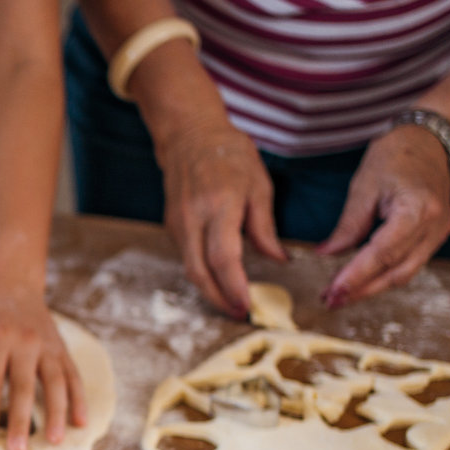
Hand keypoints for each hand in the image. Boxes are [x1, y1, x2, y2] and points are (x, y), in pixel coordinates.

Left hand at [0, 287, 85, 449]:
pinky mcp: (63, 349)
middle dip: (22, 421)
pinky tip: (81, 422)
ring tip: (55, 441)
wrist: (14, 285)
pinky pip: (73, 376)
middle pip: (24, 386)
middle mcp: (24, 342)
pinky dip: (79, 399)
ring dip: (57, 413)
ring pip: (56, 382)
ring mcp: (48, 345)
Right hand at [159, 120, 287, 316]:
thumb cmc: (230, 154)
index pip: (224, 257)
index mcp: (220, 205)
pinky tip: (219, 277)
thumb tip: (278, 259)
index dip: (234, 286)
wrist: (189, 135)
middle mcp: (193, 217)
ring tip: (231, 301)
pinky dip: (203, 272)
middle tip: (239, 313)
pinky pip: (187, 256)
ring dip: (210, 290)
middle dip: (218, 299)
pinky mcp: (171, 225)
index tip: (247, 305)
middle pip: (199, 272)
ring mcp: (178, 222)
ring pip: (190, 268)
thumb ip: (265, 227)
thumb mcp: (259, 185)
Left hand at [318, 125, 449, 306]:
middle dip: (362, 290)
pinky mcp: (436, 236)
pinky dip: (385, 275)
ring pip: (405, 273)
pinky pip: (410, 263)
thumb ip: (348, 225)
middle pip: (397, 271)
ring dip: (372, 287)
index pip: (383, 253)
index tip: (333, 292)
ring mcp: (439, 233)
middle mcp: (434, 226)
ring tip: (340, 295)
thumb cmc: (397, 155)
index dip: (357, 276)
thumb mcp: (364, 186)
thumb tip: (326, 254)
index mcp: (417, 210)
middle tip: (330, 301)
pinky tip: (362, 281)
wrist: (431, 141)